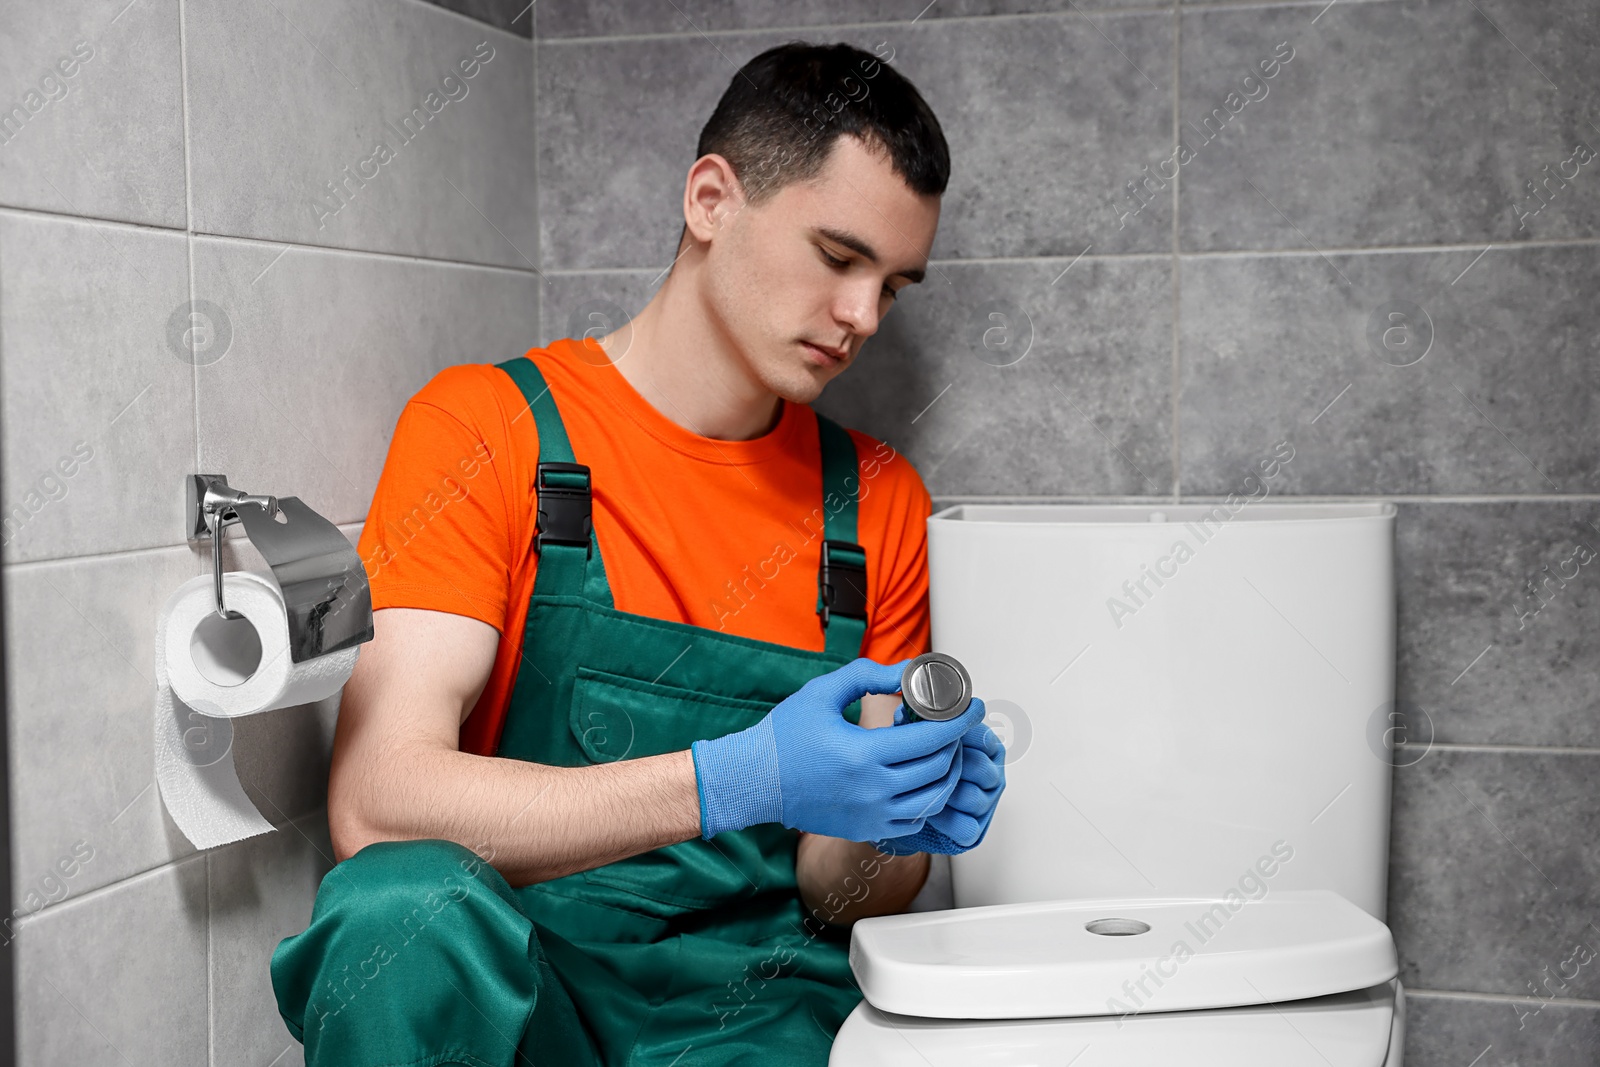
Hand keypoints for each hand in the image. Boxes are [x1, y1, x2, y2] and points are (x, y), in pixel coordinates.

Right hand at [691, 658, 985, 841]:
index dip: (961, 721)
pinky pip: (916, 818)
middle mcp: (873, 790)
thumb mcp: (823, 693)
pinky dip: (929, 798)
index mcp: (864, 754)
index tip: (974, 707)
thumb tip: (908, 672)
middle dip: (956, 743)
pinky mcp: (868, 830)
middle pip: (940, 768)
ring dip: (947, 772)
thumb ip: (868, 677)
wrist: (753, 783)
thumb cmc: (784, 737)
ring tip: (942, 750)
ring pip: (934, 798)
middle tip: (954, 724)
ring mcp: (872, 815)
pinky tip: (922, 778)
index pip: (932, 738)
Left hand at [873, 710, 1005, 855]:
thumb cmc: (920, 759)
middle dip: (953, 768)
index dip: (961, 740)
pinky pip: (966, 828)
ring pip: (974, 799)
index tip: (941, 740)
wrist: (912, 795)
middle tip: (926, 766)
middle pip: (982, 770)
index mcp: (987, 746)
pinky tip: (929, 811)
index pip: (984, 740)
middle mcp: (992, 773)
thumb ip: (918, 722)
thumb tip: (903, 713)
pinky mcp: (975, 828)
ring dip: (948, 794)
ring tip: (923, 789)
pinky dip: (947, 821)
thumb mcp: (920, 736)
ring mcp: (986, 802)